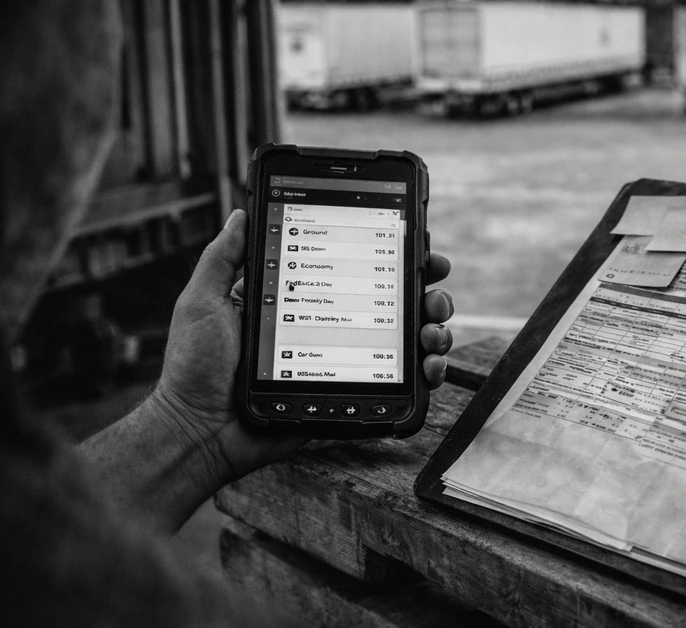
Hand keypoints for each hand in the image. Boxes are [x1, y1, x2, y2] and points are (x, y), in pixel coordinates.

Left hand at [152, 209, 454, 489]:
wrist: (199, 431)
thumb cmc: (195, 368)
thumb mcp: (203, 301)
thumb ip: (224, 259)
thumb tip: (242, 213)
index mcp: (299, 301)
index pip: (356, 270)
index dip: (394, 258)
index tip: (419, 247)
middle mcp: (328, 328)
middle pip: (393, 304)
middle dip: (427, 293)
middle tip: (434, 295)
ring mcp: (343, 363)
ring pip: (405, 341)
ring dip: (434, 329)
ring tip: (433, 331)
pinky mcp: (348, 396)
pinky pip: (397, 385)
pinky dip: (425, 374)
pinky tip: (429, 366)